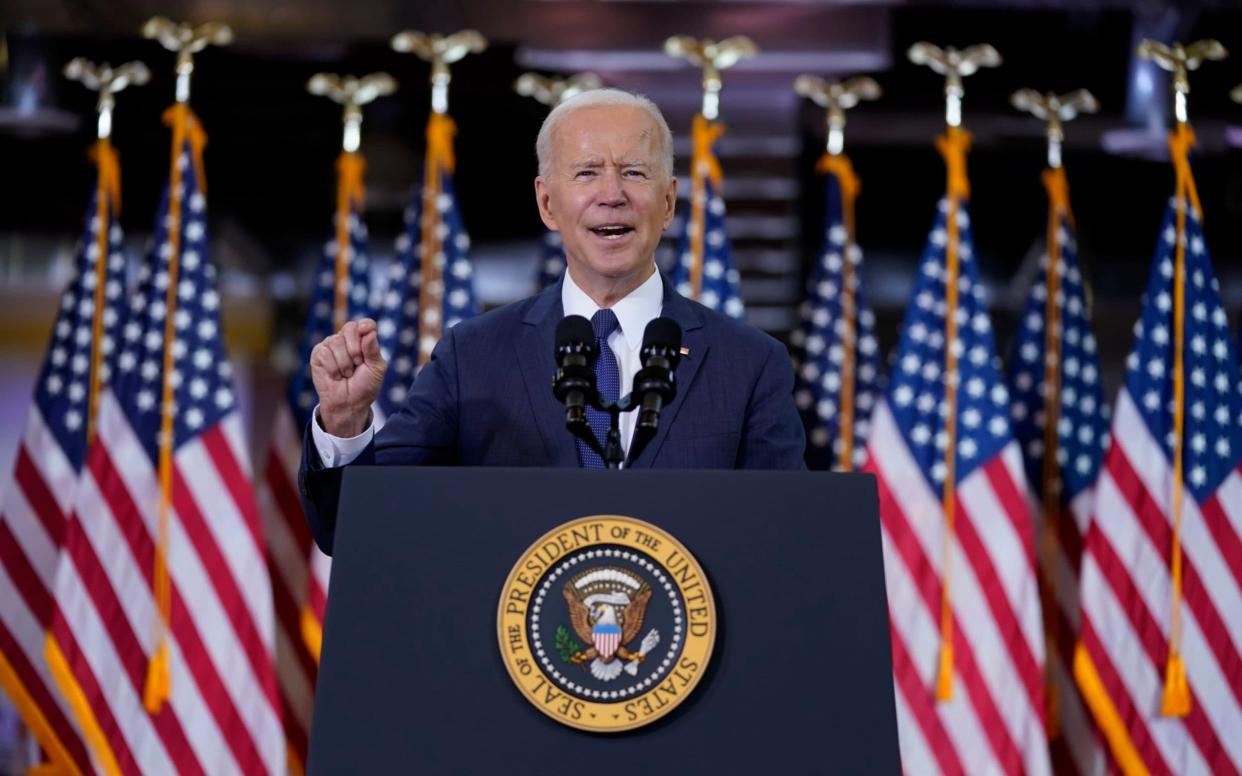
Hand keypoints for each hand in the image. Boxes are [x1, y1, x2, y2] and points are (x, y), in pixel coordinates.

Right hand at [310, 318, 385, 436]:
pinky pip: (325, 353)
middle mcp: (346, 339)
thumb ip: (373, 350)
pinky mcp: (318, 354)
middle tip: (358, 364)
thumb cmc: (364, 386)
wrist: (349, 404)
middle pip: (350, 328)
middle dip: (356, 349)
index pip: (365, 324)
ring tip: (347, 374)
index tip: (366, 331)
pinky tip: (336, 376)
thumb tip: (369, 331)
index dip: (366, 327)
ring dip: (345, 363)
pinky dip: (333, 368)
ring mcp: (331, 345)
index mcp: (363, 340)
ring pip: (336, 341)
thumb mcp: (376, 369)